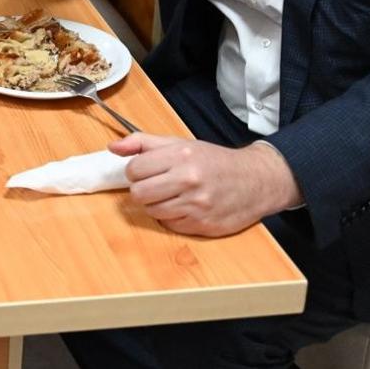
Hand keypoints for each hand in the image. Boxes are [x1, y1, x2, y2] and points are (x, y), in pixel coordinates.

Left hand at [119, 134, 301, 236]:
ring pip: (152, 211)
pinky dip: (172, 218)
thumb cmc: (215, 161)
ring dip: (156, 205)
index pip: (134, 169)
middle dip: (142, 190)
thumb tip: (113, 147)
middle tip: (156, 185)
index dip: (136, 171)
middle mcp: (188, 179)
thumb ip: (144, 143)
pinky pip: (169, 225)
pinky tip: (185, 207)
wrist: (256, 181)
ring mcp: (196, 204)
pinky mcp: (202, 225)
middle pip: (138, 194)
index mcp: (181, 156)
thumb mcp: (181, 144)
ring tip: (172, 195)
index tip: (146, 171)